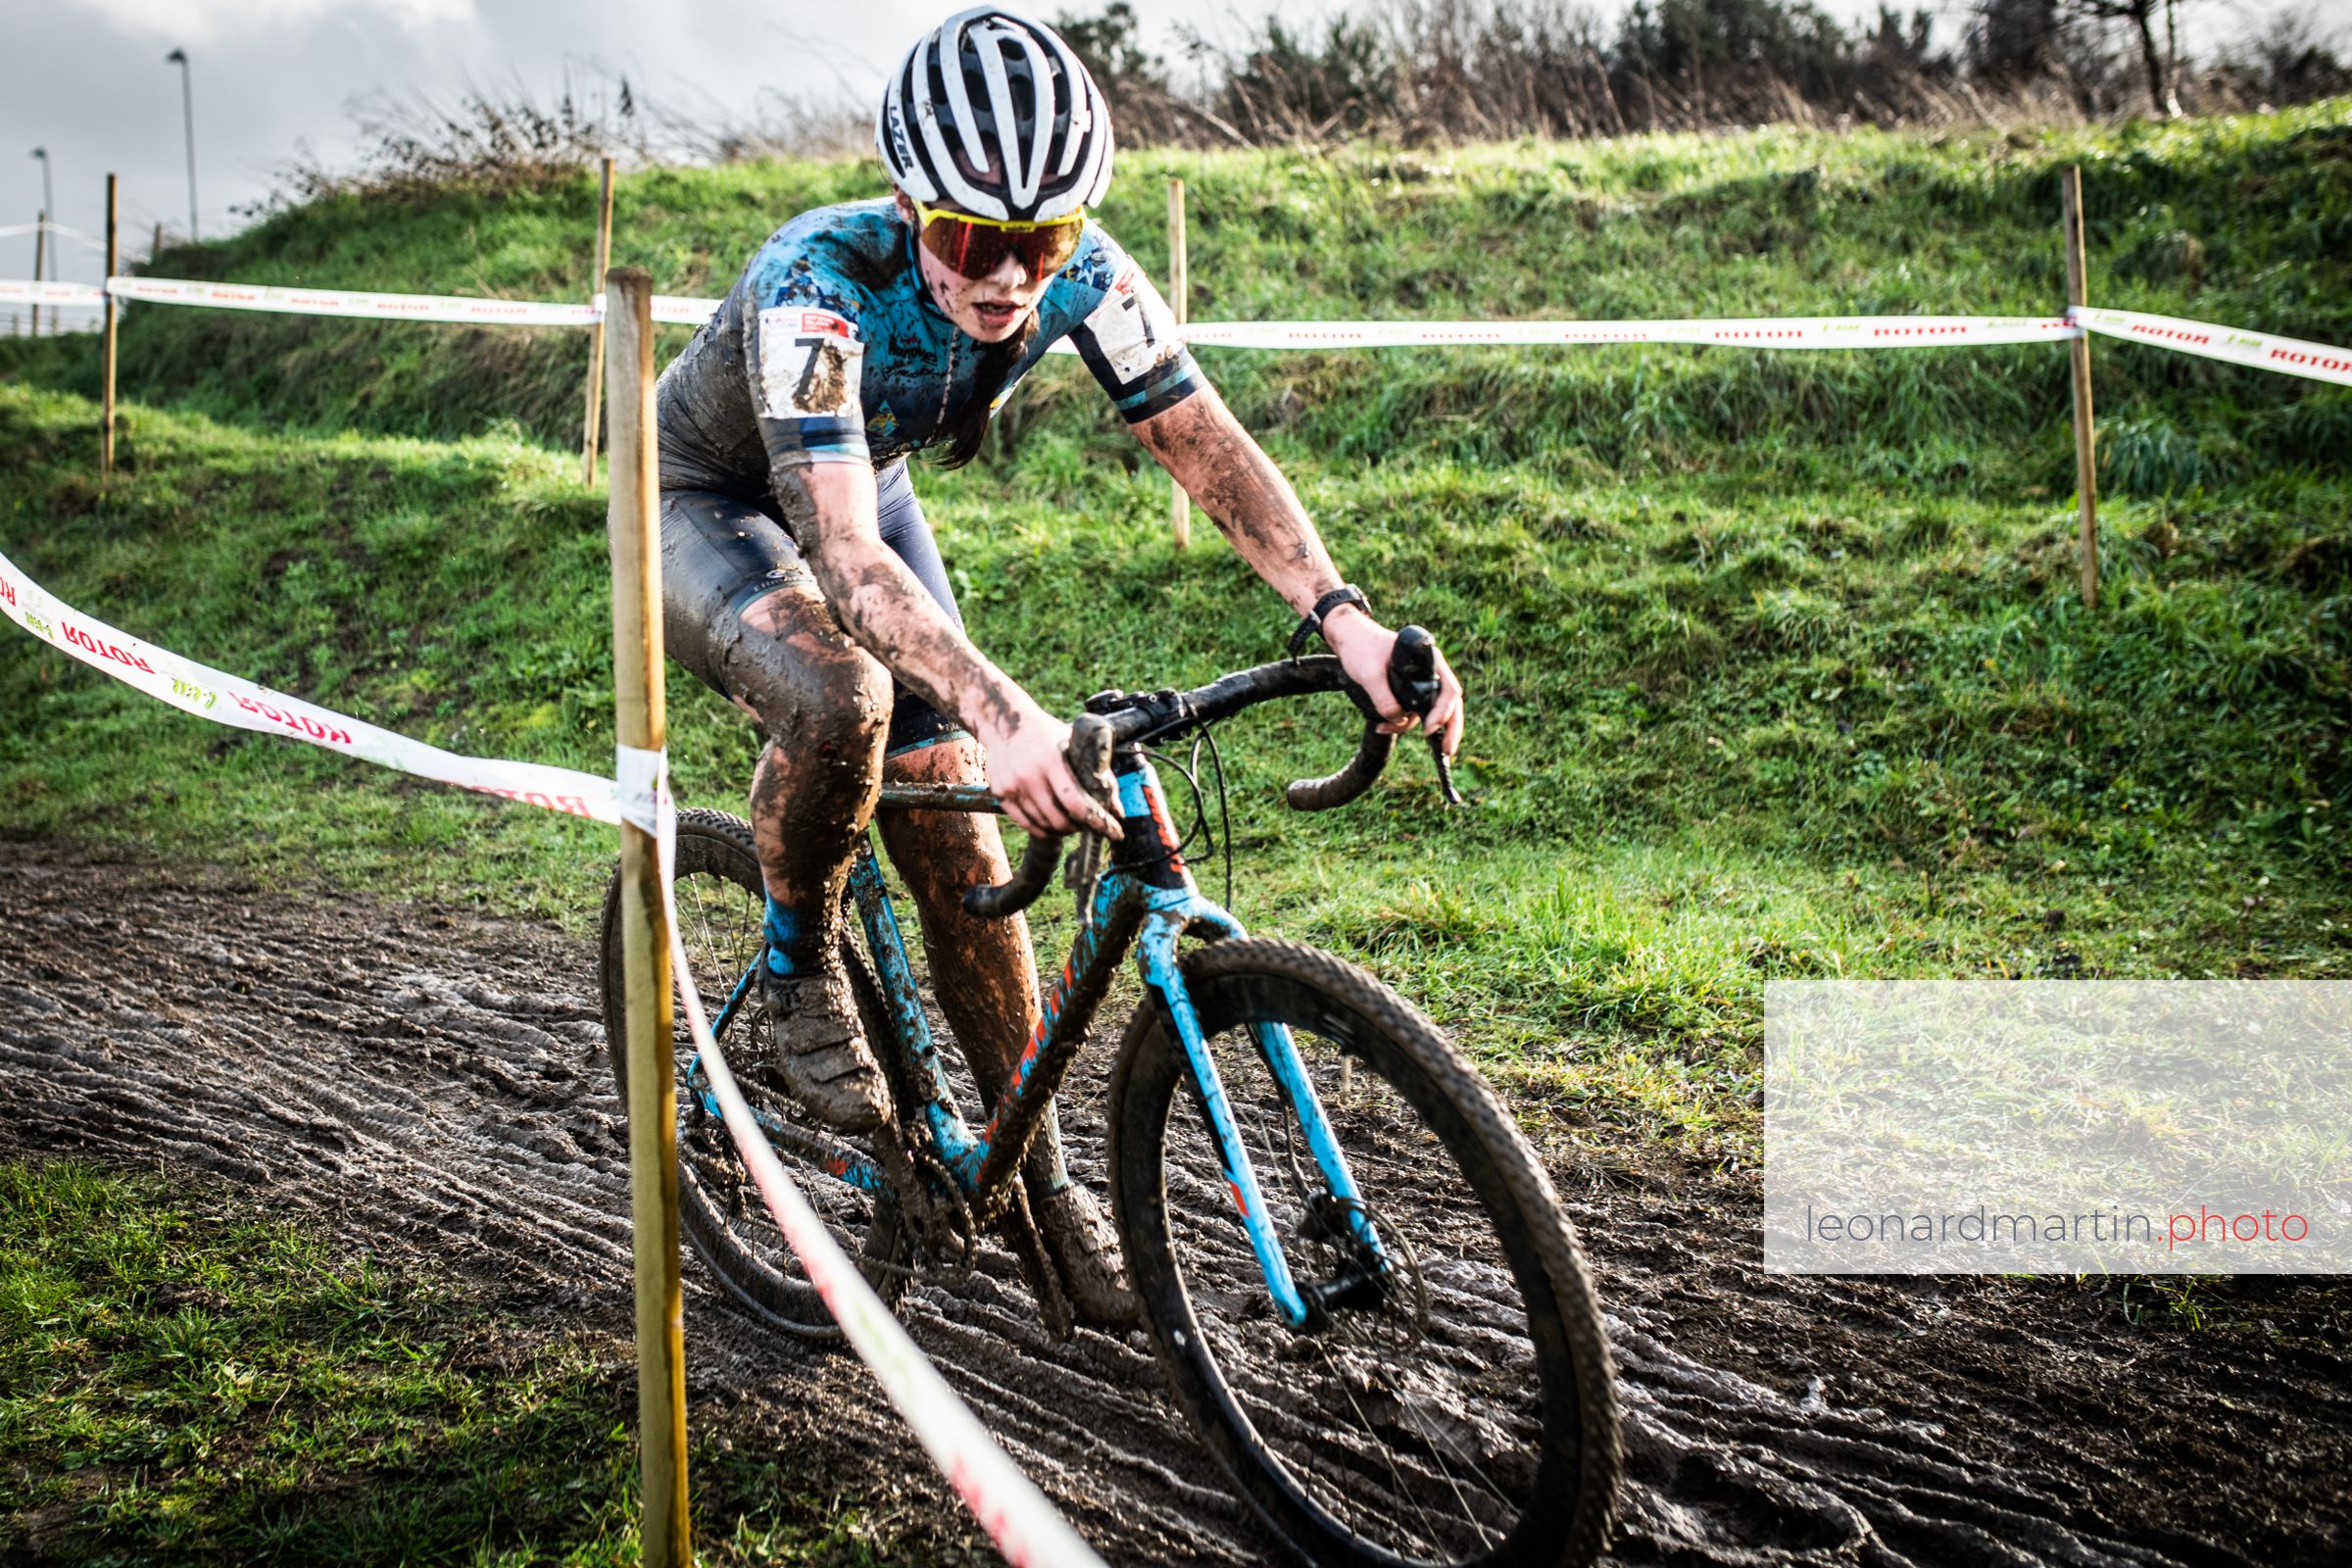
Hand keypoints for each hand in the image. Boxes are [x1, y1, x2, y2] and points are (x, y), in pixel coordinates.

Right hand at [980, 696, 1125, 839]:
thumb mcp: (1075, 744)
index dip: (1098, 822)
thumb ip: (1100, 775)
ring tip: (1070, 822)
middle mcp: (1030, 775)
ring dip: (1061, 830)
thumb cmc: (1046, 734)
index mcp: (1052, 761)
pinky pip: (1026, 824)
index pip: (1076, 803)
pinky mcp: (1001, 794)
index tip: (1114, 832)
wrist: (1005, 721)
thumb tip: (1118, 810)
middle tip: (1087, 824)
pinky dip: (1042, 829)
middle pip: (1060, 820)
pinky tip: (1051, 823)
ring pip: (1043, 825)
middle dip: (1079, 827)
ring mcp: (1013, 786)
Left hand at [1321, 605, 1465, 758]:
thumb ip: (1383, 697)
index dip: (1444, 712)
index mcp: (1429, 660)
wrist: (1348, 639)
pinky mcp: (1407, 691)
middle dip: (1449, 729)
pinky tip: (1382, 727)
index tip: (1429, 728)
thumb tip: (1397, 719)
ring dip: (1409, 726)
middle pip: (1449, 703)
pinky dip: (1400, 722)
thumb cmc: (1361, 647)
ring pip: (1427, 712)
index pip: (1448, 689)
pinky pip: (1411, 711)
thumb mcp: (1369, 673)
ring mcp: (1420, 682)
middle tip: (1447, 751)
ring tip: (1383, 729)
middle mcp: (1430, 671)